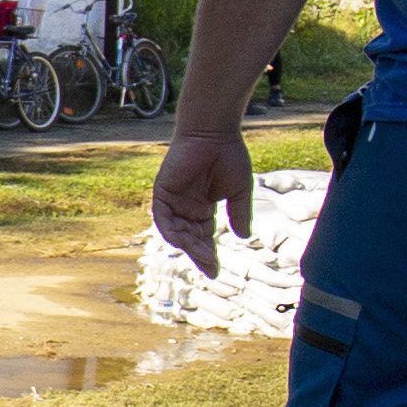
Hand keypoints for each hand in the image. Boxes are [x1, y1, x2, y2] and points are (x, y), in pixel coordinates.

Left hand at [151, 127, 256, 277]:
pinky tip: (180, 242)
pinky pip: (162, 217)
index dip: (208, 254)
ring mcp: (173, 201)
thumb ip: (239, 214)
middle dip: (199, 254)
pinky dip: (170, 230)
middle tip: (211, 268)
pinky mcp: (162, 192)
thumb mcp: (239, 191)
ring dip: (188, 245)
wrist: (215, 133)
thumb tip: (244, 237)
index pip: (203, 237)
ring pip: (177, 231)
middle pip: (190, 238)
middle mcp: (186, 207)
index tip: (215, 272)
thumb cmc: (229, 156)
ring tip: (203, 256)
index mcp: (202, 208)